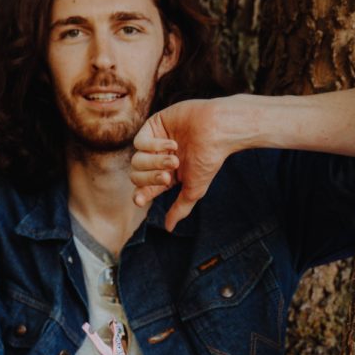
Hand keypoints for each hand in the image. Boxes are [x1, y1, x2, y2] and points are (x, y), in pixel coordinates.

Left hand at [130, 99, 230, 231]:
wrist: (217, 130)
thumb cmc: (208, 160)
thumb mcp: (194, 189)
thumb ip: (180, 208)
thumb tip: (169, 229)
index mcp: (166, 175)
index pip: (145, 189)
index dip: (140, 194)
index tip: (139, 200)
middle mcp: (158, 159)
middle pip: (136, 175)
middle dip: (150, 177)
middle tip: (167, 175)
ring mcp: (154, 142)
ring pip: (136, 160)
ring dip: (155, 162)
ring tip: (175, 158)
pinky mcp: (153, 125)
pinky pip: (139, 142)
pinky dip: (154, 145)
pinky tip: (172, 142)